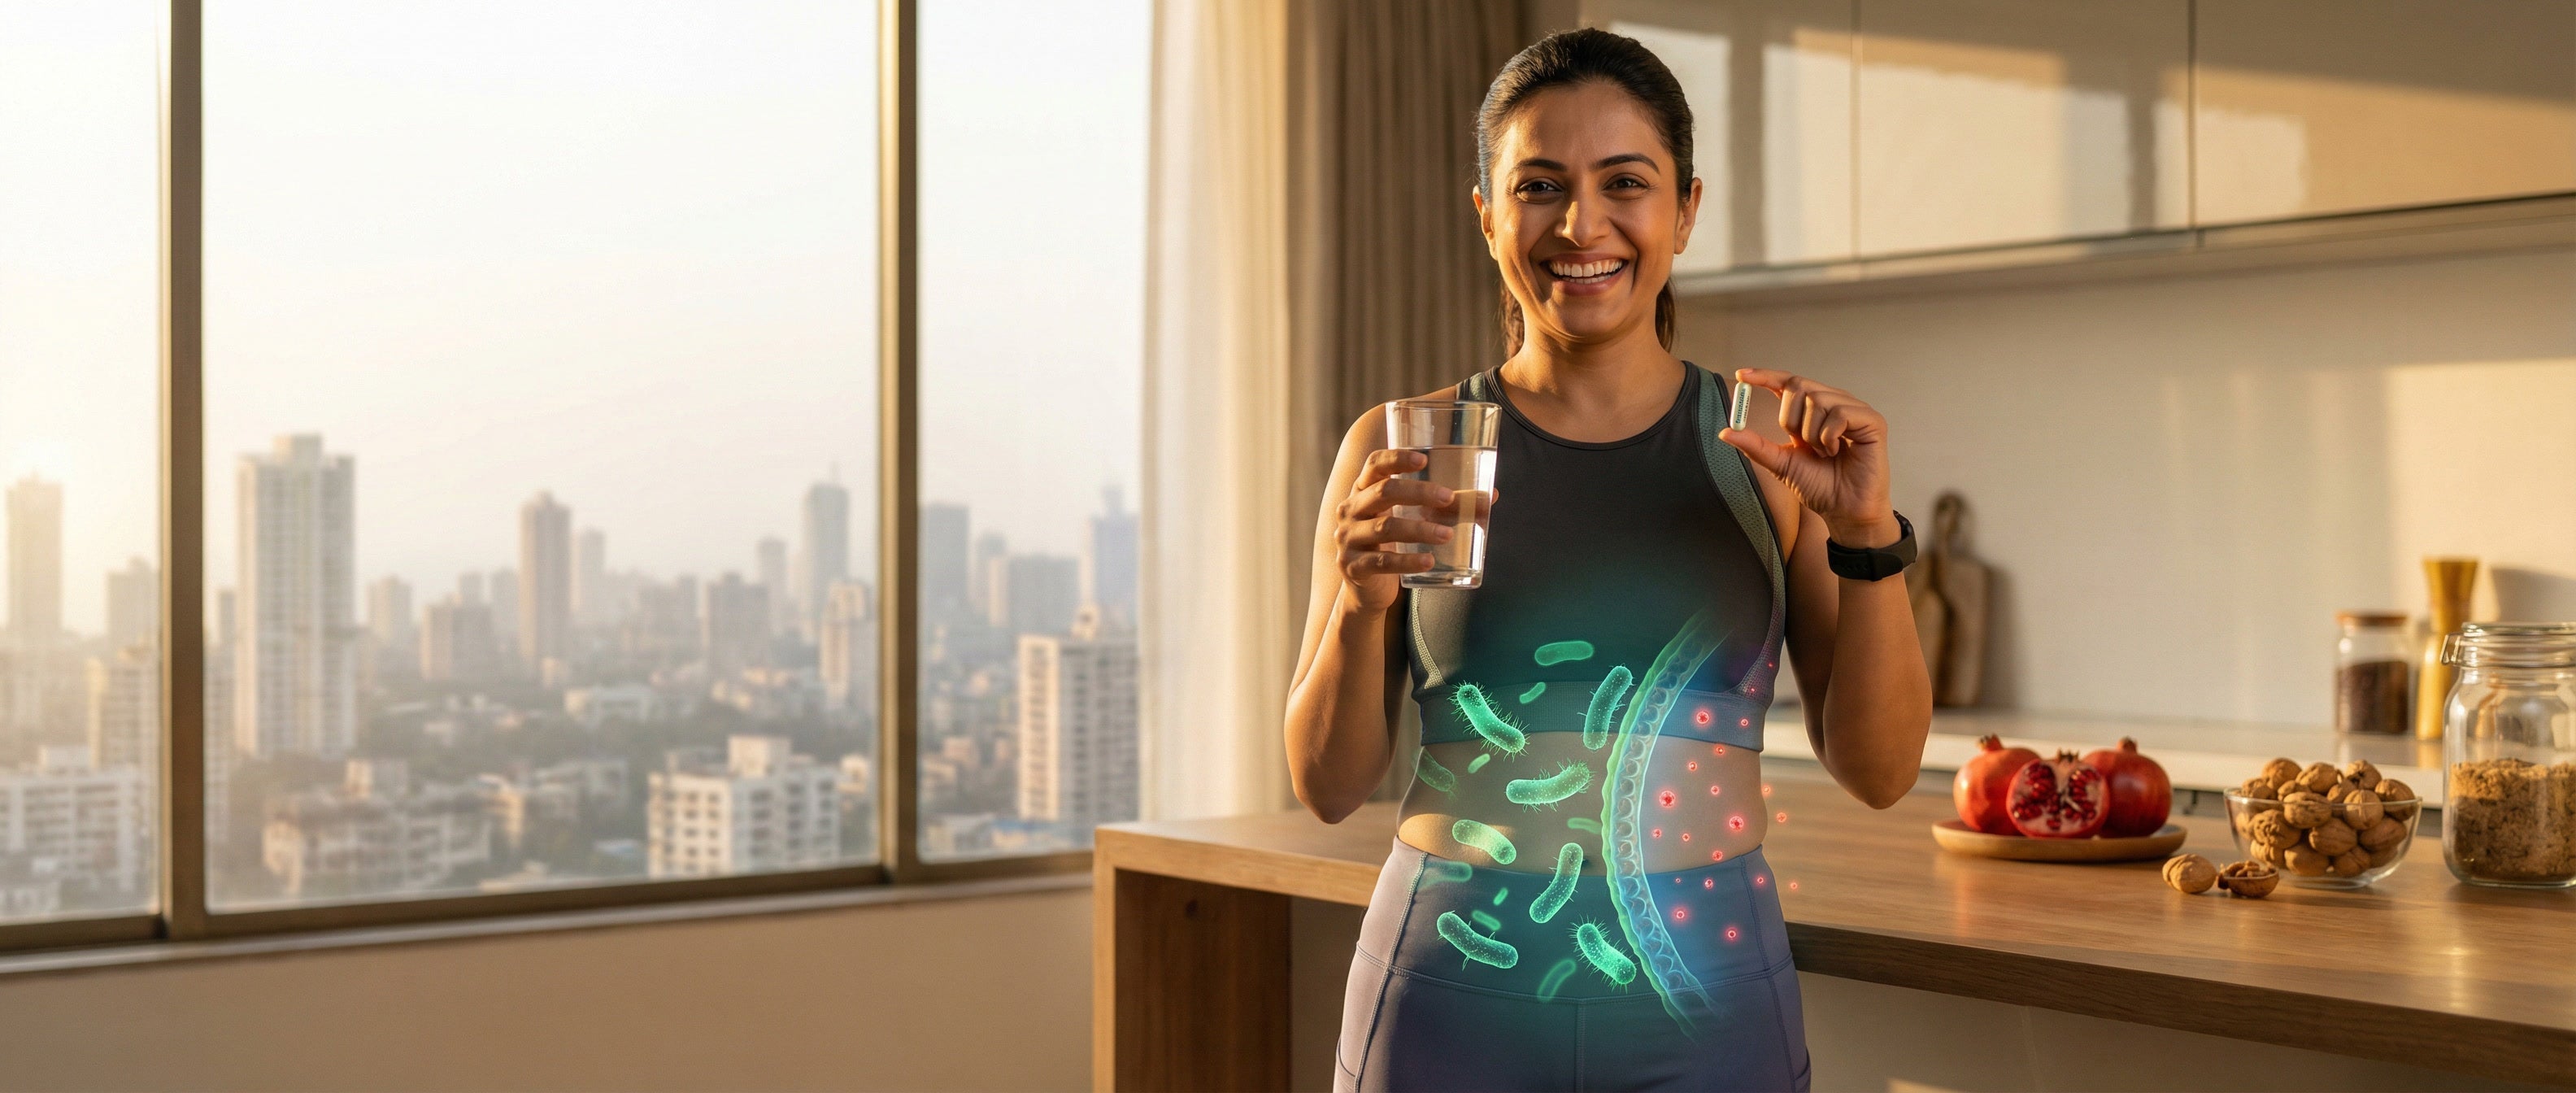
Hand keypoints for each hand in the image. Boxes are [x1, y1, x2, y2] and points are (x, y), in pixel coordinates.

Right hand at [1333, 449, 1455, 613]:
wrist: (1366, 590)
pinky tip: (1429, 561)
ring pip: (1386, 528)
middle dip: (1419, 492)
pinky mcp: (1353, 567)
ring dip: (1420, 529)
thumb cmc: (1391, 544)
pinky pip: (1383, 562)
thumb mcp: (1409, 519)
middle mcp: (1350, 510)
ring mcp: (1348, 539)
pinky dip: (1408, 562)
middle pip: (1384, 492)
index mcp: (1362, 490)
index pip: (1374, 465)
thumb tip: (1490, 495)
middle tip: (1449, 498)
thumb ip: (1444, 506)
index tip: (1423, 459)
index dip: (1396, 458)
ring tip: (1447, 534)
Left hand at [1718, 368, 1896, 543]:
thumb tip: (1726, 432)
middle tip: (1800, 444)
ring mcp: (1853, 409)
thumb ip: (1756, 446)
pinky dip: (1829, 436)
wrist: (1843, 510)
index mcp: (1811, 411)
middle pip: (1798, 385)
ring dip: (1811, 433)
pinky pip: (1839, 413)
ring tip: (1823, 453)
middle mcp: (1832, 403)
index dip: (1765, 376)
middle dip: (1789, 417)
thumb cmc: (1819, 486)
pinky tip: (1836, 451)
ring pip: (1817, 399)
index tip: (1741, 376)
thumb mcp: (1781, 463)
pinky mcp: (1872, 420)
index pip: (1787, 382)